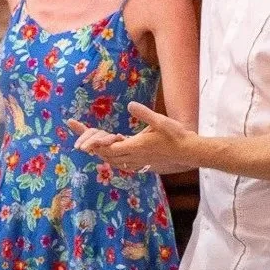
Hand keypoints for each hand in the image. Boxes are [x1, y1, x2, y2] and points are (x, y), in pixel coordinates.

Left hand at [69, 103, 195, 173]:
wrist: (189, 152)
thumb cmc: (176, 136)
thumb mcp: (160, 121)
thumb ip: (144, 113)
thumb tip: (130, 104)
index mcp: (135, 146)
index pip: (108, 147)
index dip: (93, 143)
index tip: (80, 140)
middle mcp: (134, 157)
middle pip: (106, 155)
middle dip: (91, 146)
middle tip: (79, 137)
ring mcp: (139, 162)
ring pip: (114, 162)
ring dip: (102, 154)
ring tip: (92, 145)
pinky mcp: (144, 163)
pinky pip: (123, 164)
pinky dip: (114, 158)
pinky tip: (115, 152)